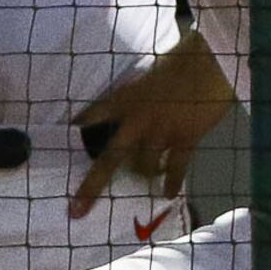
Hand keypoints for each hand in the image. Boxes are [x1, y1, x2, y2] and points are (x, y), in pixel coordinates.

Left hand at [68, 37, 232, 220]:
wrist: (212, 61)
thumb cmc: (184, 58)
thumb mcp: (150, 73)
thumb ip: (140, 93)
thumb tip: (139, 105)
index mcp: (125, 99)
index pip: (91, 118)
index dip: (75, 132)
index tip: (58, 144)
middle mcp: (137, 121)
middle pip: (109, 160)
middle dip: (91, 187)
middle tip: (76, 210)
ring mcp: (161, 132)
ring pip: (144, 166)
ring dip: (145, 174)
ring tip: (150, 176)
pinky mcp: (186, 138)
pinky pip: (177, 168)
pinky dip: (173, 182)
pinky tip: (169, 194)